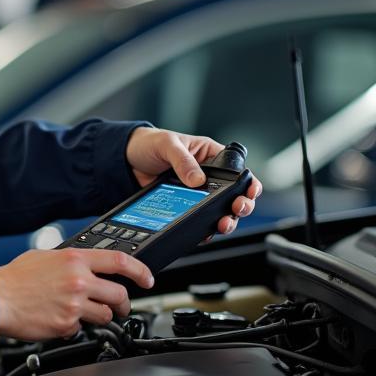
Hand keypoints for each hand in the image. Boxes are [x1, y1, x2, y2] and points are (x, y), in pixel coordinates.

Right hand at [0, 248, 153, 341]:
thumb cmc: (13, 279)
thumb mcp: (43, 257)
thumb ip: (68, 261)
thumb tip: (82, 265)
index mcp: (74, 259)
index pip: (119, 261)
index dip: (140, 270)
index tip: (148, 278)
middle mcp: (78, 280)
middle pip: (119, 294)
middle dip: (124, 303)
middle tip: (121, 307)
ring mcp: (74, 304)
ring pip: (105, 315)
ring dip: (100, 317)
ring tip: (85, 315)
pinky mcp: (67, 324)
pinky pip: (81, 329)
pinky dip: (74, 327)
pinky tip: (59, 320)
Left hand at [126, 126, 261, 235]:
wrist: (125, 160)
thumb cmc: (149, 143)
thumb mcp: (168, 145)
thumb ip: (183, 161)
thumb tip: (198, 180)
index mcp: (210, 156)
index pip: (238, 171)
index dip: (248, 183)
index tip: (250, 191)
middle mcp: (208, 176)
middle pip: (234, 196)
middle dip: (241, 205)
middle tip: (237, 209)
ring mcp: (197, 194)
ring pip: (220, 211)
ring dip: (227, 220)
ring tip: (223, 224)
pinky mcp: (184, 207)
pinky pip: (200, 221)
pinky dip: (205, 229)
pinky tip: (206, 232)